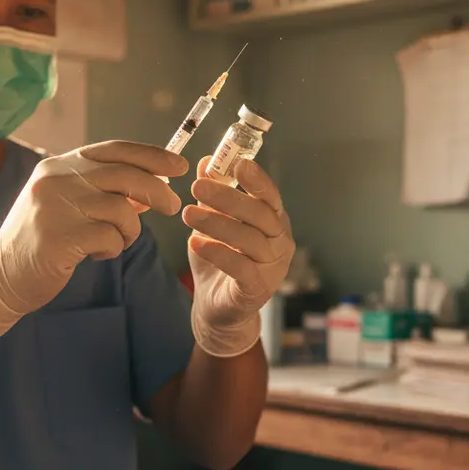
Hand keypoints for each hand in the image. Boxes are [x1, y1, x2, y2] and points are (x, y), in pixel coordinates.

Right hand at [0, 141, 186, 349]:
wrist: (0, 276)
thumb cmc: (42, 240)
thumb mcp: (67, 204)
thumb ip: (101, 190)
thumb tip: (150, 185)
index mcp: (59, 165)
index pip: (114, 150)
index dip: (151, 155)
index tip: (178, 166)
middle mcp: (56, 179)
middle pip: (125, 175)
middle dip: (157, 191)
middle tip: (173, 206)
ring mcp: (55, 207)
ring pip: (121, 209)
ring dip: (129, 230)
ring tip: (116, 242)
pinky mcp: (59, 238)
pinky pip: (109, 238)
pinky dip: (112, 248)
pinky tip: (97, 255)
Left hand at [182, 157, 294, 356]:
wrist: (217, 308)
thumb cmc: (220, 260)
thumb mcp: (213, 222)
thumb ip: (213, 195)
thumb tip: (206, 161)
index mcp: (274, 222)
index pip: (271, 195)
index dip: (257, 179)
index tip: (238, 164)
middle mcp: (280, 242)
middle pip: (260, 214)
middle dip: (228, 198)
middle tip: (197, 186)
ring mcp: (273, 267)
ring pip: (250, 240)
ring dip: (217, 224)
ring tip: (188, 213)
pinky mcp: (258, 289)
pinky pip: (241, 267)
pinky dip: (217, 253)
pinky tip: (194, 243)